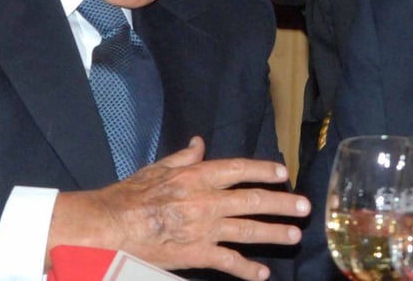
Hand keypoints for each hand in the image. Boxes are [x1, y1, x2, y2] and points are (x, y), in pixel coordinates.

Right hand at [47, 137, 309, 280]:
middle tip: (304, 206)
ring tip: (294, 234)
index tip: (283, 174)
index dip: (263, 171)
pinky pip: (227, 262)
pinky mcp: (196, 254)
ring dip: (274, 232)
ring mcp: (203, 229)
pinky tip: (263, 273)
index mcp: (196, 177)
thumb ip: (184, 158)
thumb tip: (200, 144)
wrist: (109, 226)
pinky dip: (247, 269)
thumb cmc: (129, 196)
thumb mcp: (158, 168)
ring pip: (247, 230)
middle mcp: (205, 201)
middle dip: (281, 203)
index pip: (239, 170)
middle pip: (252, 200)